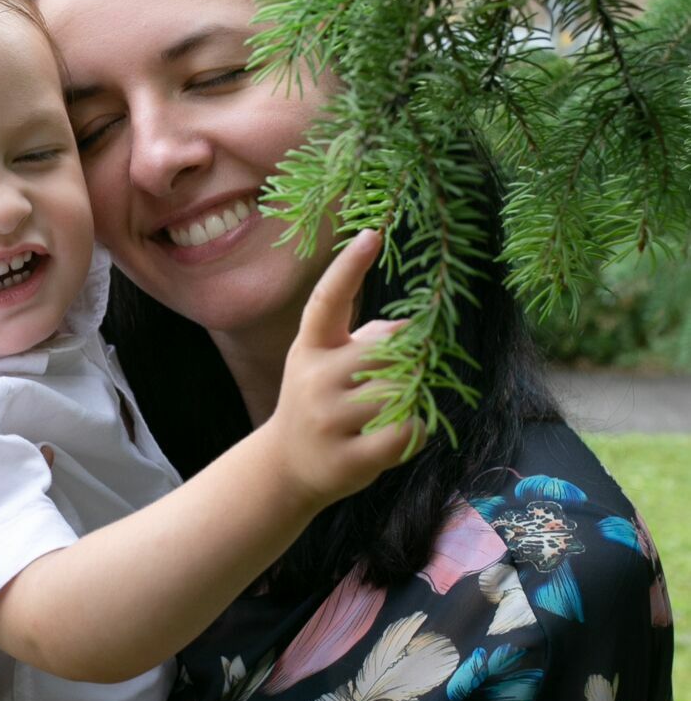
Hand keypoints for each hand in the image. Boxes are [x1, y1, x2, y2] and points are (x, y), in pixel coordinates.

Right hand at [268, 230, 422, 509]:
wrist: (286, 467)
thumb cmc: (321, 403)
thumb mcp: (329, 363)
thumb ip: (368, 339)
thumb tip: (415, 326)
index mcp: (310, 348)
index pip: (327, 300)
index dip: (349, 266)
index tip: (373, 234)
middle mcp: (313, 379)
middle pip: (385, 350)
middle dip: (408, 360)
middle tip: (411, 373)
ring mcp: (327, 420)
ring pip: (400, 390)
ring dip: (412, 396)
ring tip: (395, 409)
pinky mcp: (347, 458)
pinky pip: (404, 431)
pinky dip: (414, 429)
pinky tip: (397, 432)